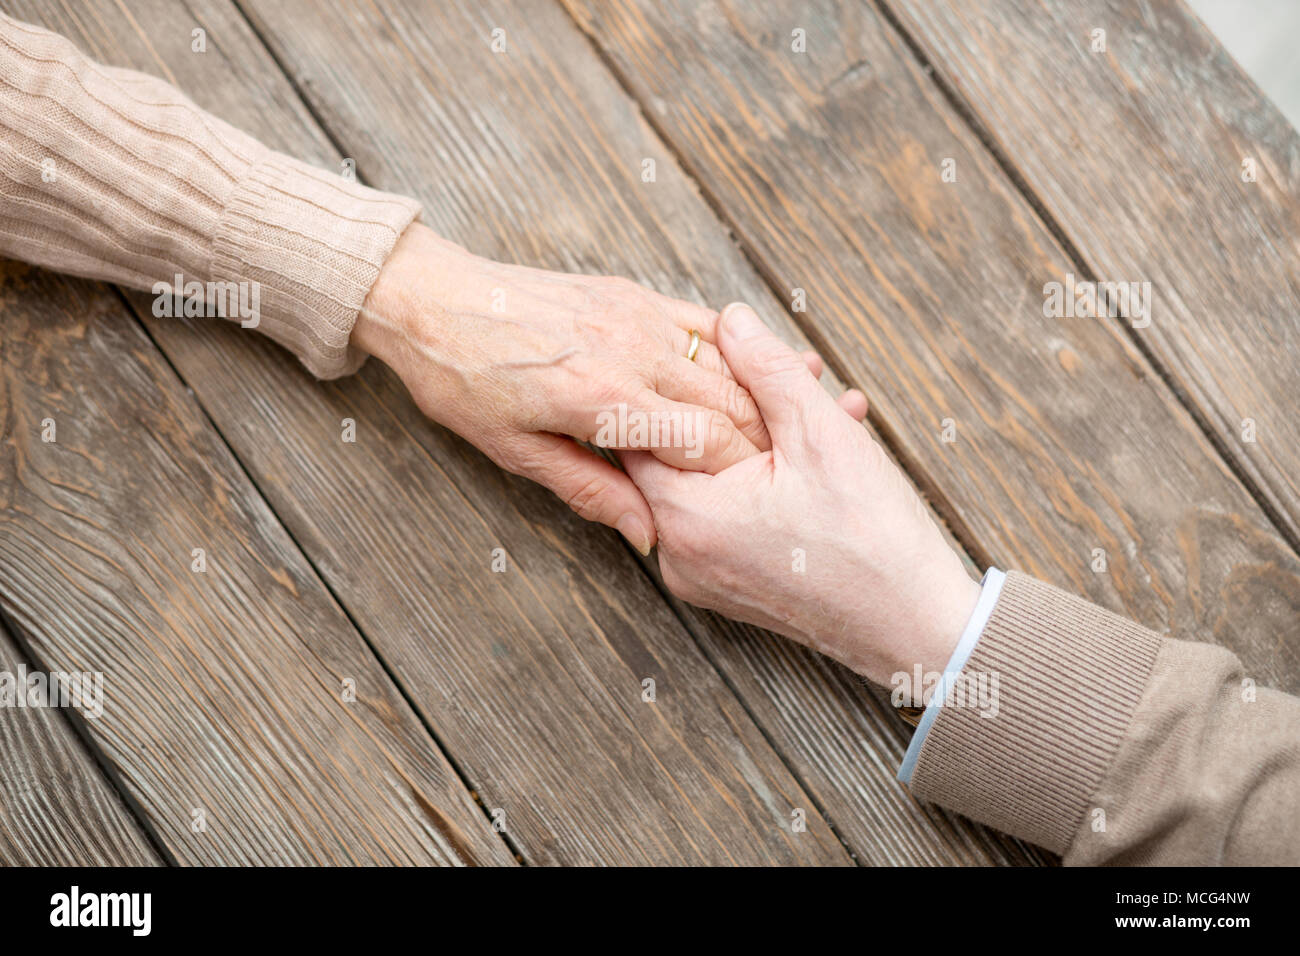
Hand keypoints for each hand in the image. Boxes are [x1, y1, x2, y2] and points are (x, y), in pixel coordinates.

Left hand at [353, 223, 773, 553]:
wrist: (434, 300)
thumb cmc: (464, 380)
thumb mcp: (516, 452)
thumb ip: (591, 490)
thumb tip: (646, 534)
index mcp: (602, 399)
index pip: (704, 443)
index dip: (738, 476)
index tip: (755, 501)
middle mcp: (630, 350)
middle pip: (729, 403)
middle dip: (760, 444)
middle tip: (780, 476)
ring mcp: (636, 314)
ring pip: (727, 363)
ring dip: (757, 400)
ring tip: (778, 434)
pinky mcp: (633, 293)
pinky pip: (703, 323)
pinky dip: (733, 354)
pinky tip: (748, 378)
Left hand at [624, 303, 979, 684]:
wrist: (918, 630)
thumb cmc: (873, 542)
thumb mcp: (820, 435)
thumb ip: (767, 369)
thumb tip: (731, 319)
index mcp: (687, 518)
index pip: (643, 430)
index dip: (686, 381)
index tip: (725, 353)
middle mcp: (680, 555)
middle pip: (683, 454)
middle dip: (739, 404)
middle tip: (795, 373)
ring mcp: (704, 576)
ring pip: (716, 481)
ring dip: (766, 437)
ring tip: (827, 405)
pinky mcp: (731, 586)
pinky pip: (733, 515)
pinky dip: (769, 478)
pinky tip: (826, 446)